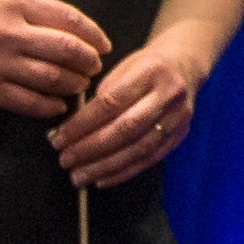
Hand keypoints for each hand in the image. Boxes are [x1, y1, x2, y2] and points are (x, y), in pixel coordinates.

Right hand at [0, 0, 108, 118]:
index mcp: (13, 4)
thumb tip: (76, 33)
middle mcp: (6, 32)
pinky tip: (59, 105)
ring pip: (52, 78)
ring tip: (80, 84)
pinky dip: (51, 106)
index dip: (92, 33)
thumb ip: (34, 13)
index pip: (67, 18)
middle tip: (95, 67)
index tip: (103, 44)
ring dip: (74, 84)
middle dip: (88, 61)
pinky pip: (29, 103)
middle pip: (66, 50)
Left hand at [54, 38, 206, 187]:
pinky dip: (123, 172)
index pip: (111, 102)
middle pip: (126, 128)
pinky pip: (150, 159)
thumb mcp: (123, 67)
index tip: (59, 138)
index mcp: (151, 70)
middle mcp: (169, 94)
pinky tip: (102, 179)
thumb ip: (103, 95)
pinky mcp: (181, 135)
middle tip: (65, 160)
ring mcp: (178, 117)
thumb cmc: (144, 66)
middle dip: (91, 148)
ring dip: (105, 166)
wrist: (185, 64)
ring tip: (79, 176)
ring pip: (138, 149)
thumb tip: (72, 130)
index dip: (82, 124)